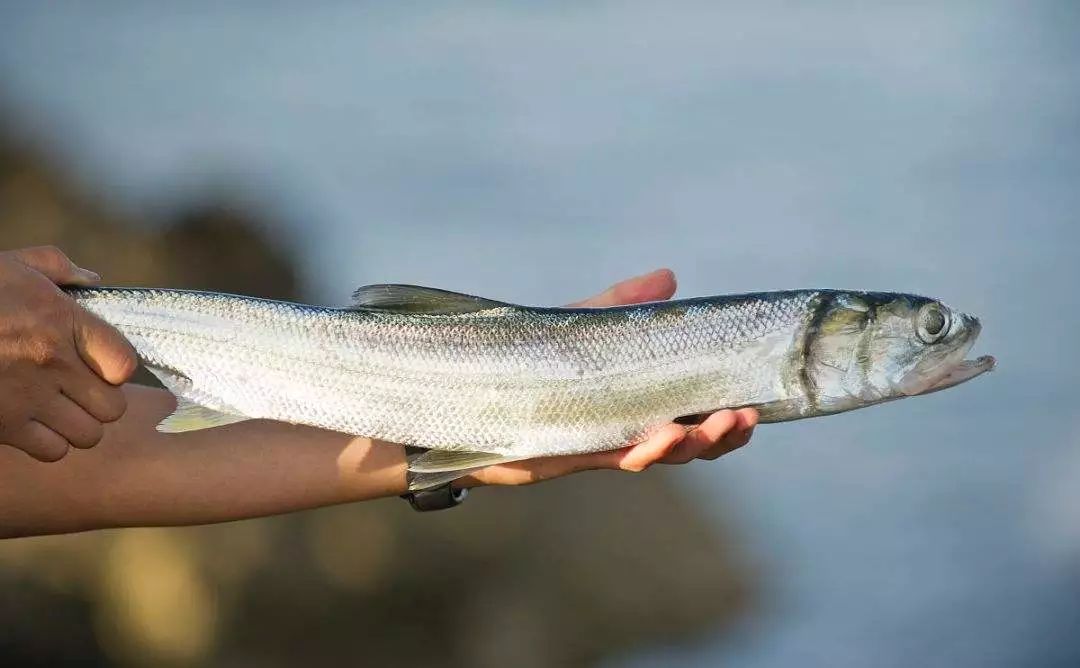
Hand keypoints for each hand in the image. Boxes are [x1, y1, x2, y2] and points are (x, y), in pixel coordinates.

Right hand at [0, 246, 137, 460]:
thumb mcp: (10, 265)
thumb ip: (56, 267)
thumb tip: (91, 278)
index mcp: (62, 320)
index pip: (124, 364)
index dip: (115, 369)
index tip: (98, 364)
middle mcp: (53, 362)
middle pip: (113, 408)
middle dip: (99, 402)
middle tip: (78, 392)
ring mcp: (28, 397)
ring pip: (88, 434)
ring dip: (76, 425)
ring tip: (56, 410)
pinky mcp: (3, 425)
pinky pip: (53, 451)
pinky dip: (48, 443)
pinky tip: (32, 425)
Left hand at [461, 269, 757, 487]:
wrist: (474, 396)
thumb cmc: (532, 360)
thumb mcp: (584, 326)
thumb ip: (624, 305)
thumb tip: (669, 276)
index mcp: (643, 397)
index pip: (699, 411)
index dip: (731, 414)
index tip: (757, 403)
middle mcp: (633, 424)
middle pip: (693, 442)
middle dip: (722, 435)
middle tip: (742, 417)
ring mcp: (609, 441)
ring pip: (664, 454)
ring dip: (692, 444)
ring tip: (705, 427)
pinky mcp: (580, 453)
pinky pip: (623, 459)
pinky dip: (645, 451)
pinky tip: (659, 439)